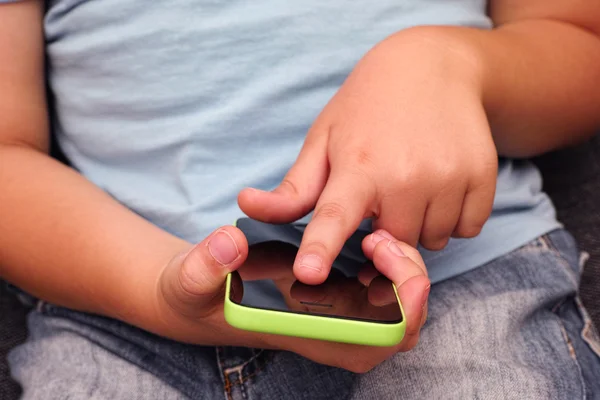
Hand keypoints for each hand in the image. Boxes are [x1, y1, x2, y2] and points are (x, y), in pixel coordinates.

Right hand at [149, 226, 428, 372]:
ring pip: (398, 305)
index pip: (372, 345)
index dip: (402, 314)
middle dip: (407, 282)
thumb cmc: (199, 294)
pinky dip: (391, 263)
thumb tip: (230, 243)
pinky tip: (370, 235)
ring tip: (375, 235)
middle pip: (400, 325)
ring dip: (402, 269)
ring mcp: (335, 316)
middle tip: (379, 240)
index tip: (403, 274)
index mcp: (303, 337)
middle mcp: (328, 334)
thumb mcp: (190, 280)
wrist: (201, 293)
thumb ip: (204, 265)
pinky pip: (384, 287)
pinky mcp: (335, 296)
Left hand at [239, 29, 497, 283]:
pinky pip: (466, 228)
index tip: (309, 273)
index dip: (320, 247)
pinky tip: (440, 182)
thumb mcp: (324, 140)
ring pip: (432, 241)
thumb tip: (247, 206)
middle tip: (384, 189)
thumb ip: (293, 188)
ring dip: (420, 224)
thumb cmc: (367, 108)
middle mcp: (405, 175)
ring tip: (413, 180)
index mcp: (358, 166)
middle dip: (385, 230)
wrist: (433, 68)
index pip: (333, 217)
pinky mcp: (482, 177)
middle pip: (392, 245)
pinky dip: (452, 216)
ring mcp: (448, 177)